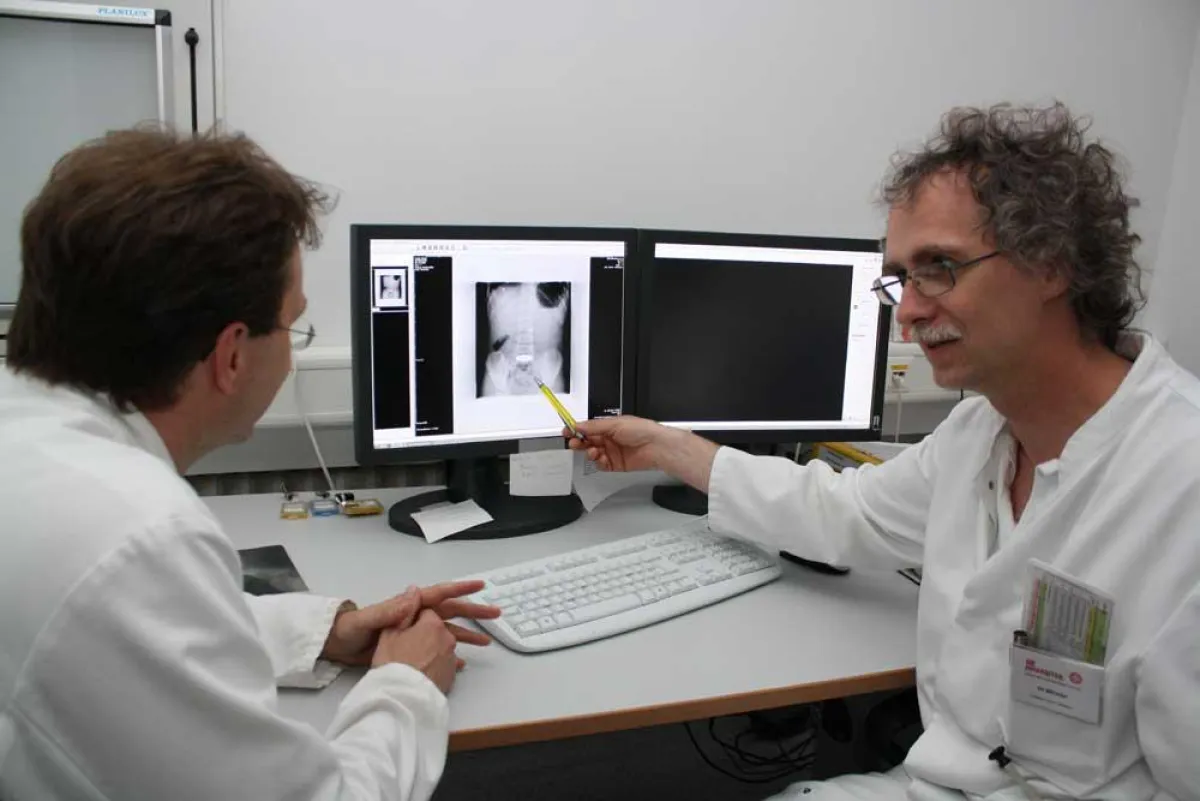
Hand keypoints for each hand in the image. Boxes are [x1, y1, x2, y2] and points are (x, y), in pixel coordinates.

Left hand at [322, 580, 500, 666]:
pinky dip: (450, 655)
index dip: (461, 588)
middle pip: (450, 612)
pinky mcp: (409, 649)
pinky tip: (463, 662)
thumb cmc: (348, 630)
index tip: (481, 585)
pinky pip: (436, 651)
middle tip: (496, 613)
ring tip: (487, 641)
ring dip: (467, 635)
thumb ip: (391, 609)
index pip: (439, 593)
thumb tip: (414, 593)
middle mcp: (414, 616)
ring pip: (446, 632)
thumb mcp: (368, 619)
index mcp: (407, 604)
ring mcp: (413, 633)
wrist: (335, 647)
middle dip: (474, 612)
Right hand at [374, 608, 459, 693]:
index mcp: (432, 624)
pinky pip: (444, 665)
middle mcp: (446, 639)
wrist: (403, 697)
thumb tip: (413, 590)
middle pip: (437, 629)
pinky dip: (437, 666)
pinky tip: (427, 671)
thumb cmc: (394, 664)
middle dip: (428, 633)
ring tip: (421, 659)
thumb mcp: (389, 634)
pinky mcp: (451, 676)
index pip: (426, 612)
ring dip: (435, 650)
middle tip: (416, 641)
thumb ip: (403, 612)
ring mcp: (450, 658)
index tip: (407, 624)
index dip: (414, 617)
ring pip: (442, 648)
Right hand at [565, 415, 671, 472]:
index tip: (567, 432)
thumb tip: (578, 425)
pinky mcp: (616, 464)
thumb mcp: (614, 424)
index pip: (587, 428)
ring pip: (593, 454)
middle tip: (575, 443)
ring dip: (590, 453)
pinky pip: (601, 465)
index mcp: (608, 426)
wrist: (656, 447)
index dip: (576, 430)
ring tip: (594, 451)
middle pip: (587, 441)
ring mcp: (612, 452)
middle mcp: (609, 439)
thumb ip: (594, 426)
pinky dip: (599, 462)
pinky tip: (601, 458)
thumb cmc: (642, 430)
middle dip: (579, 442)